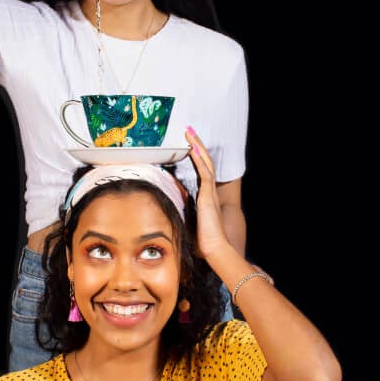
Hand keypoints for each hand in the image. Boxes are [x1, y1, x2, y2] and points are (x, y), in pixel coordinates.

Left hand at [184, 127, 231, 259]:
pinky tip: (193, 149)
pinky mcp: (208, 195)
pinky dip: (199, 159)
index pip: (200, 172)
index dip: (196, 158)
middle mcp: (208, 192)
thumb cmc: (202, 241)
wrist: (213, 248)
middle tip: (189, 132)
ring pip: (205, 163)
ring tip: (190, 133)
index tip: (188, 146)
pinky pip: (204, 172)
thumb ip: (182, 217)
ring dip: (197, 147)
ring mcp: (209, 192)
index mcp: (204, 197)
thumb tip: (166, 215)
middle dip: (197, 146)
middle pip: (204, 162)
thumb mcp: (188, 224)